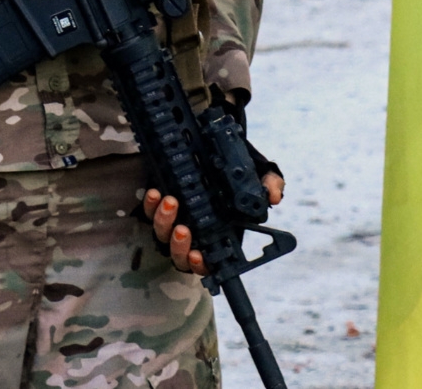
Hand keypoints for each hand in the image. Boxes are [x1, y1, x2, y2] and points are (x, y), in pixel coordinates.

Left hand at [143, 173, 285, 275]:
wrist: (213, 157)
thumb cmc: (237, 176)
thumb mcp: (257, 177)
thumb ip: (269, 185)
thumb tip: (273, 196)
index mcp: (217, 238)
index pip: (207, 263)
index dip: (200, 265)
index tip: (197, 256)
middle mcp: (193, 237)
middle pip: (178, 254)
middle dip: (179, 245)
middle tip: (184, 229)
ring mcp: (173, 224)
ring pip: (162, 236)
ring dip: (164, 222)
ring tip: (170, 203)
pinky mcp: (158, 208)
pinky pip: (148, 213)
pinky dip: (149, 205)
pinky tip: (155, 193)